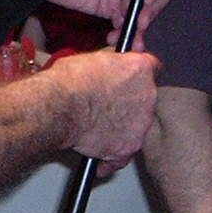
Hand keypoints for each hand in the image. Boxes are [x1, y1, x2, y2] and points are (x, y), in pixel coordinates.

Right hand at [45, 47, 159, 175]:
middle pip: (145, 97)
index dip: (137, 72)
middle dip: (129, 99)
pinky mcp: (129, 147)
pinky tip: (102, 154)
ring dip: (123, 125)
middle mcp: (147, 95)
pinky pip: (125, 154)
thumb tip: (116, 57)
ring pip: (137, 125)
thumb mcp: (94, 57)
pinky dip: (114, 155)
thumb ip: (114, 59)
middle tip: (107, 100)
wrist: (60, 106)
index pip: (151, 67)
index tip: (128, 75)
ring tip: (99, 124)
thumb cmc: (71, 81)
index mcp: (140, 69)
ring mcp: (141, 123)